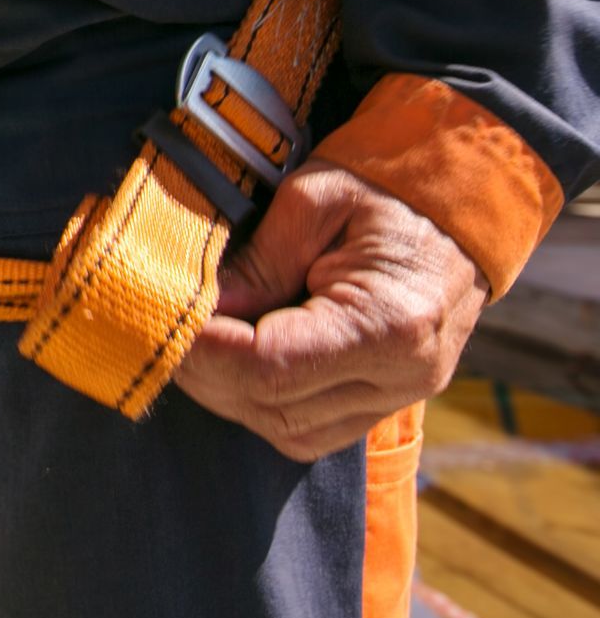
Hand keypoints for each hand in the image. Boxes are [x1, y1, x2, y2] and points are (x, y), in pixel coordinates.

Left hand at [175, 159, 489, 461]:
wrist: (460, 203)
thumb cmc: (387, 188)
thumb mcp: (314, 200)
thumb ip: (257, 262)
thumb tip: (199, 308)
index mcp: (390, 323)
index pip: (271, 366)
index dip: (203, 350)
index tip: (157, 317)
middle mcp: (402, 375)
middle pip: (273, 405)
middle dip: (204, 370)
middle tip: (161, 326)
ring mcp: (399, 397)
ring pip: (285, 429)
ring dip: (226, 391)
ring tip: (193, 340)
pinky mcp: (386, 403)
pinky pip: (306, 428)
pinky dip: (259, 401)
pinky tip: (232, 361)